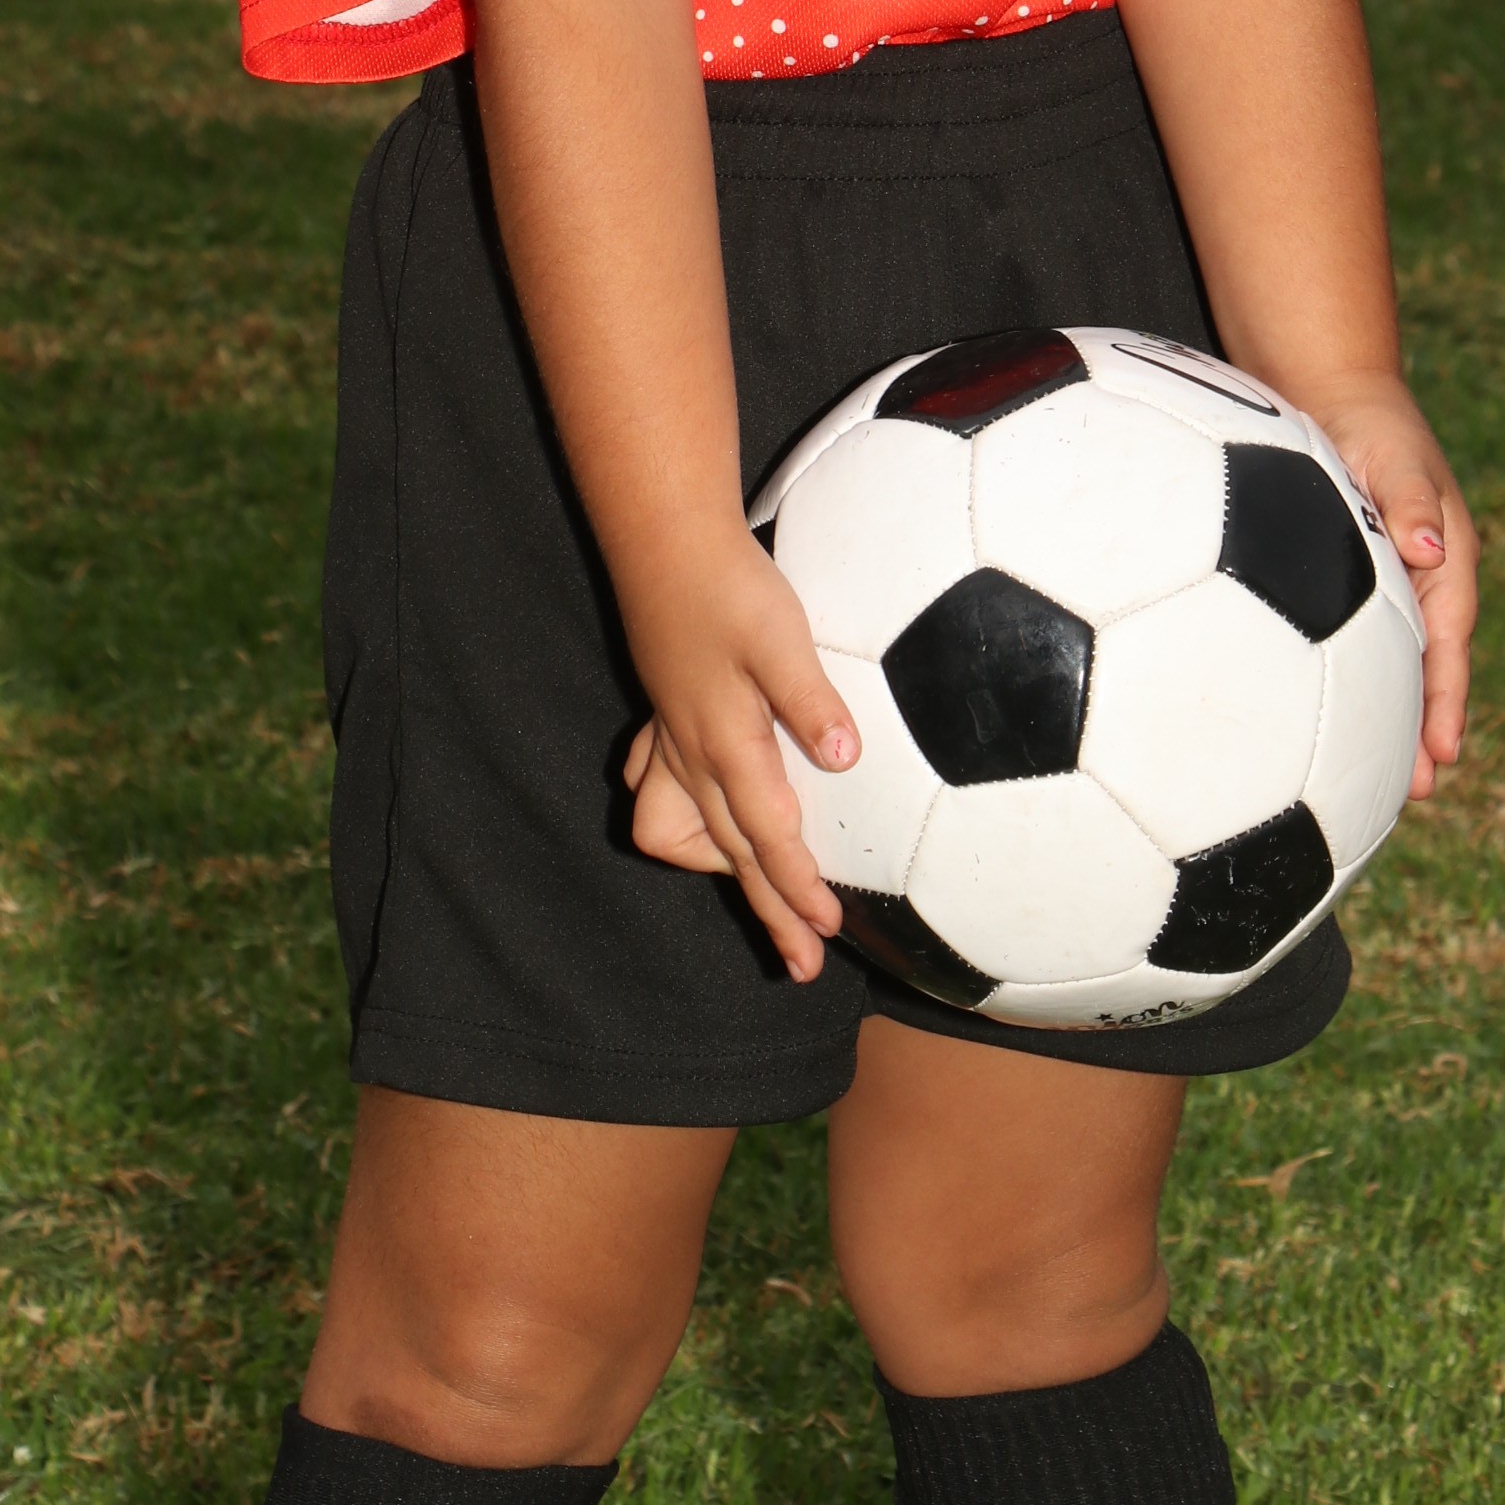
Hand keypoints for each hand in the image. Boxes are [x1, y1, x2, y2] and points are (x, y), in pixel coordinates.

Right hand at [615, 528, 859, 980]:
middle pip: (732, 853)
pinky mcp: (664, 715)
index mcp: (725, 743)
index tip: (829, 930)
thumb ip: (810, 699)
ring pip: (682, 830)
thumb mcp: (779, 636)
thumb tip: (845, 757)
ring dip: (718, 867)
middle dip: (768, 911)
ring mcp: (671, 738)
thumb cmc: (728, 586)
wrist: (665, 540)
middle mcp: (692, 754)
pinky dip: (682, 815)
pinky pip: (659, 789)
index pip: (767, 834)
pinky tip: (699, 813)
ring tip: (753, 887)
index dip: (798, 886)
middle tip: (801, 964)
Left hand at [1315, 382, 1478, 797]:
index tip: (1445, 750)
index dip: (1448, 698)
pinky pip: (1358, 642)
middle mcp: (1423, 579)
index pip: (1450, 642)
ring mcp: (1388, 583)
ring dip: (1393, 715)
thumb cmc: (1366, 419)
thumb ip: (1409, 501)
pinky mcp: (1351, 581)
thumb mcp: (1392, 453)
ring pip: (1394, 662)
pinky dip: (1356, 682)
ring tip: (1381, 779)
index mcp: (1446, 559)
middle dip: (1427, 728)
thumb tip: (1431, 548)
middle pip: (1428, 667)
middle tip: (1420, 793)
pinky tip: (1325, 718)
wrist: (1331, 390)